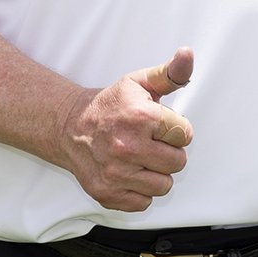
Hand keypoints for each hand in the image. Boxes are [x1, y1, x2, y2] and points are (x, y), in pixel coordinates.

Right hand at [58, 47, 193, 212]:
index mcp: (140, 117)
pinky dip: (139, 191)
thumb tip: (188, 54)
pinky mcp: (107, 193)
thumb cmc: (111, 105)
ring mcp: (115, 173)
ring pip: (163, 185)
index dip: (175, 130)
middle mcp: (127, 147)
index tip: (159, 125)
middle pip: (178, 162)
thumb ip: (171, 73)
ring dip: (156, 173)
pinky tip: (128, 173)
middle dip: (168, 151)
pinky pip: (144, 202)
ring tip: (140, 157)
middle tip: (149, 142)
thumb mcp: (140, 83)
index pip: (185, 135)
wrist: (69, 126)